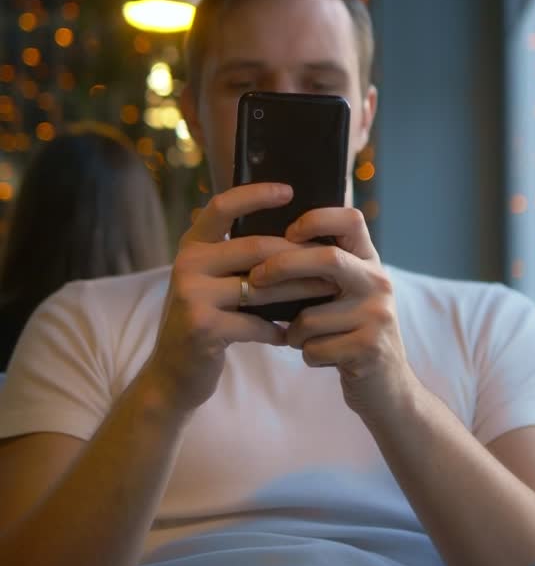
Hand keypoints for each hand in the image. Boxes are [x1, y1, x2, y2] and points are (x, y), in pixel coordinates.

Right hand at [144, 184, 333, 413]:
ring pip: (262, 286)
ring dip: (300, 290)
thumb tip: (289, 234)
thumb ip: (234, 257)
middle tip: (332, 260)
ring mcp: (192, 295)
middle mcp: (188, 263)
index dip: (256, 194)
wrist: (171, 375)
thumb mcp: (209, 281)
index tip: (289, 190)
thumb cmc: (202, 322)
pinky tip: (290, 334)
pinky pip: (255, 323)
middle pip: (256, 247)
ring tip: (327, 292)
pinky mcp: (202, 327)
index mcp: (192, 245)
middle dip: (299, 255)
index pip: (223, 206)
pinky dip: (277, 330)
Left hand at [248, 207, 413, 423]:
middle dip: (283, 266)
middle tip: (254, 279)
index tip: (289, 231)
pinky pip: (315, 347)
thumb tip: (263, 246)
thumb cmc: (350, 332)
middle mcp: (379, 282)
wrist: (388, 387)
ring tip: (301, 338)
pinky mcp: (369, 349)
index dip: (317, 218)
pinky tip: (319, 357)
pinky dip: (307, 354)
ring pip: (311, 316)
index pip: (351, 219)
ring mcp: (378, 315)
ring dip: (294, 332)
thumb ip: (321, 269)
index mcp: (369, 261)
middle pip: (328, 259)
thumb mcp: (346, 293)